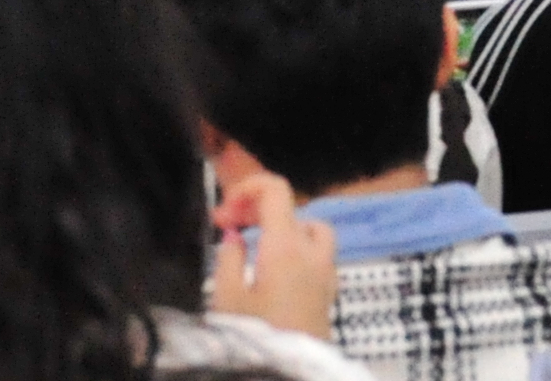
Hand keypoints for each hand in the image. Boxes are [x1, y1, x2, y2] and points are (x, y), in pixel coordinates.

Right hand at [210, 172, 335, 339]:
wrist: (289, 377)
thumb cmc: (254, 336)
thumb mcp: (227, 298)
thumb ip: (229, 258)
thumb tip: (235, 236)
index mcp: (286, 244)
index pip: (275, 189)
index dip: (246, 188)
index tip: (222, 215)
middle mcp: (312, 253)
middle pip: (293, 209)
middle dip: (260, 211)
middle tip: (229, 230)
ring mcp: (326, 274)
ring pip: (312, 231)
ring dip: (285, 229)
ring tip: (255, 248)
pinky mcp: (328, 296)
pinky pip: (318, 257)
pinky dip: (298, 252)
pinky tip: (273, 274)